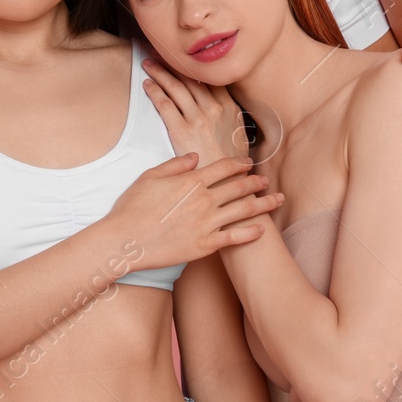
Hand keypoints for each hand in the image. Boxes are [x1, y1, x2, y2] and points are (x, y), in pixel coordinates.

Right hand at [107, 152, 283, 270]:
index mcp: (191, 181)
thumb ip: (175, 164)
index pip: (223, 167)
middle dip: (256, 181)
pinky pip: (234, 238)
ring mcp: (206, 223)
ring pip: (243, 210)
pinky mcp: (204, 245)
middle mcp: (203, 200)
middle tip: (266, 180)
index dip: (239, 163)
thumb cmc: (132, 207)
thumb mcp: (150, 176)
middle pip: (238, 187)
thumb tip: (195, 156)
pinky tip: (262, 230)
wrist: (125, 240)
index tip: (248, 162)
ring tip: (277, 200)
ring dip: (263, 204)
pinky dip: (250, 233)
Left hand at [140, 57, 250, 162]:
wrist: (227, 183)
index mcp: (229, 108)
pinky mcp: (182, 131)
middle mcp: (214, 109)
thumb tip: (223, 102)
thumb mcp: (239, 134)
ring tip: (148, 63)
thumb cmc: (232, 163)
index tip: (182, 56)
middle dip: (172, 63)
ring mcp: (198, 119)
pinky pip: (165, 105)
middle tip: (159, 51)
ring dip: (160, 72)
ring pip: (175, 88)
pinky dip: (155, 92)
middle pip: (189, 79)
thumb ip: (230, 116)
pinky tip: (147, 85)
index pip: (208, 79)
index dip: (193, 65)